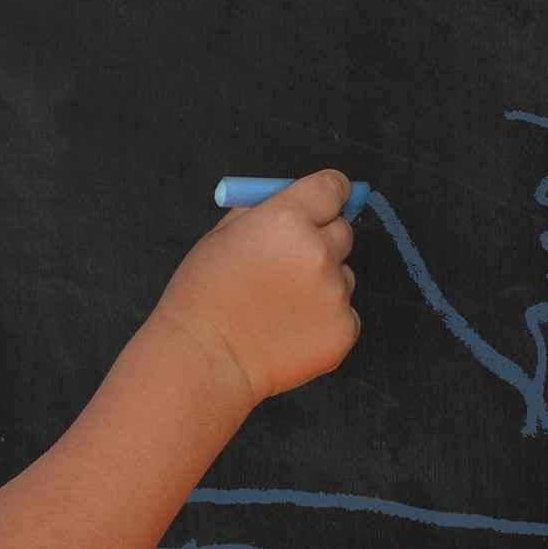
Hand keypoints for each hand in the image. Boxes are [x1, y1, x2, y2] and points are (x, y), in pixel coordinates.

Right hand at [149, 169, 360, 409]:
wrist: (203, 360)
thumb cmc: (202, 298)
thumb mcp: (221, 236)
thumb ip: (263, 212)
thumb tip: (295, 199)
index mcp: (286, 219)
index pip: (334, 187)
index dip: (327, 197)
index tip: (323, 207)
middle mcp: (318, 251)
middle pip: (343, 231)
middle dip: (321, 242)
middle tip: (286, 268)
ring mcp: (335, 293)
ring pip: (343, 276)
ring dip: (321, 285)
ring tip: (279, 308)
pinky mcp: (344, 329)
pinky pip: (345, 314)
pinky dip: (323, 320)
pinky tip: (288, 331)